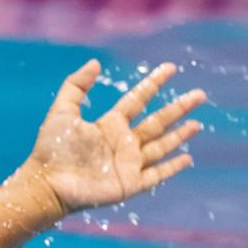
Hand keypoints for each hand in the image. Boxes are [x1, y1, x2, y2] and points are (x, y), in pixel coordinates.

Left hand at [15, 59, 205, 217]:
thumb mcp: (62, 112)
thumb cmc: (51, 150)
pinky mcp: (130, 184)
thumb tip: (94, 63)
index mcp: (109, 125)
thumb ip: (76, 86)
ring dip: (179, 135)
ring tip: (197, 124)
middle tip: (200, 94)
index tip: (170, 68)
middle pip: (158, 122)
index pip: (138, 100)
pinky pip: (157, 174)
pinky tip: (187, 158)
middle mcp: (123, 143)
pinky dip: (172, 167)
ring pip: (161, 146)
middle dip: (179, 108)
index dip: (154, 84)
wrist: (47, 184)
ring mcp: (128, 164)